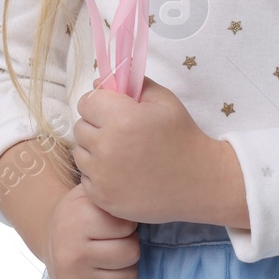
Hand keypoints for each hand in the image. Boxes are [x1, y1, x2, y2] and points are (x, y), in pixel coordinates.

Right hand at [44, 182, 139, 278]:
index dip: (127, 223)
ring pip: (129, 278)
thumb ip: (114, 191)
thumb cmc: (81, 213)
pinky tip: (106, 276)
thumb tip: (146, 200)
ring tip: (109, 257)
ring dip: (126, 268)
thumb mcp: (91, 194)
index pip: (128, 226)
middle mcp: (72, 255)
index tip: (114, 222)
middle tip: (114, 241)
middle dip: (129, 245)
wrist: (50, 239)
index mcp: (77, 222)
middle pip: (131, 253)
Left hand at [73, 75, 216, 224]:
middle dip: (96, 125)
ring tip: (121, 153)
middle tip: (120, 132)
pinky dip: (98, 173)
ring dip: (94, 150)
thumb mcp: (164, 100)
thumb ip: (133, 84)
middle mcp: (107, 147)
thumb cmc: (181, 136)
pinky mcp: (101, 197)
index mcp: (121, 118)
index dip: (100, 103)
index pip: (86, 102)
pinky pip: (86, 177)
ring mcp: (102, 176)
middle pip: (80, 127)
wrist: (198, 181)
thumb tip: (102, 81)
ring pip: (80, 153)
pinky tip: (121, 172)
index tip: (113, 110)